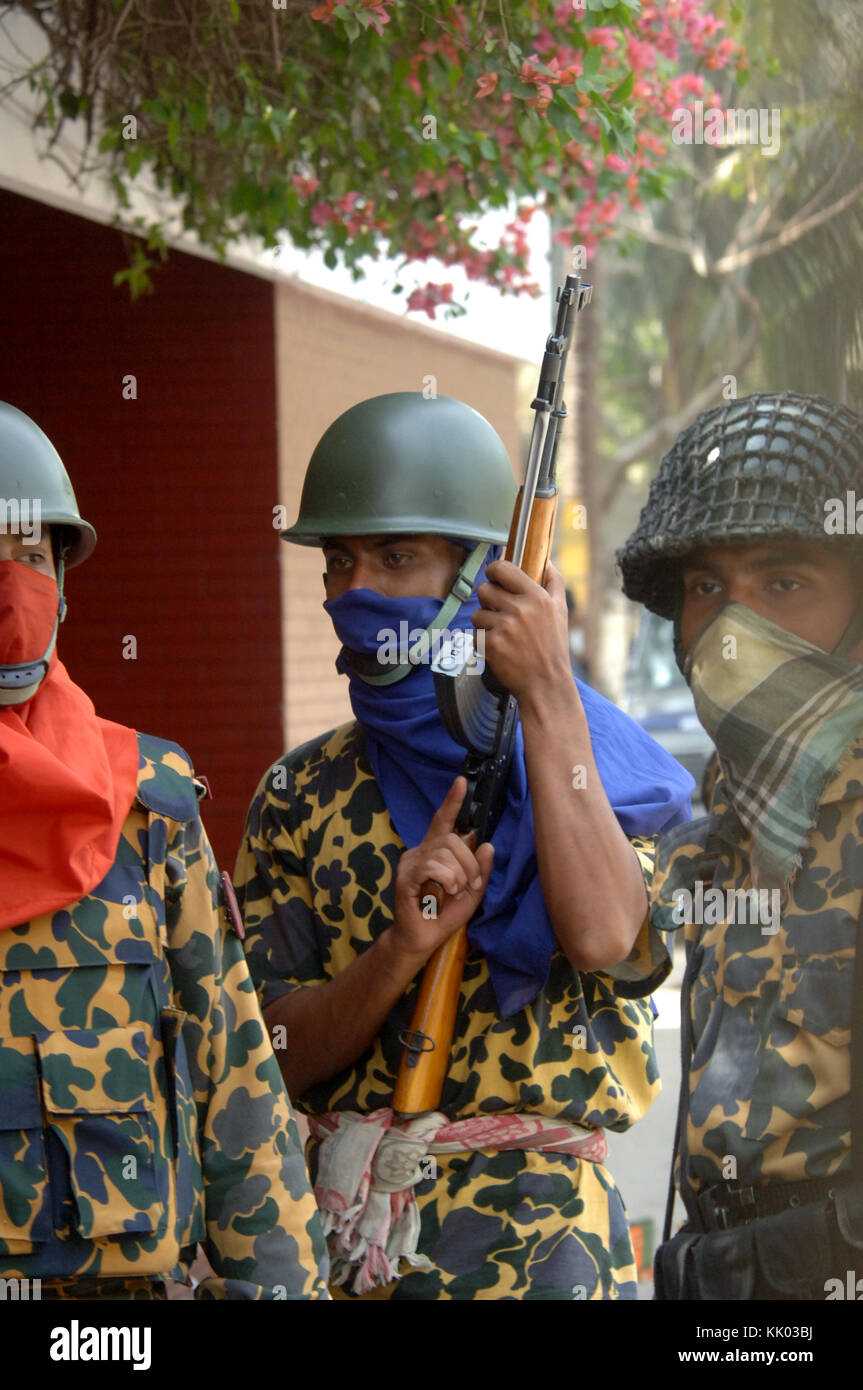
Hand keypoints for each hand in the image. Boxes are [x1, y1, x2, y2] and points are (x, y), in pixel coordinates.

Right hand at [391, 776, 493, 963]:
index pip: (443, 820)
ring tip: (455, 892)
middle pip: (452, 839)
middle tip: (469, 885)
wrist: (422, 939)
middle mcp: (420, 851)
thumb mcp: (472, 892)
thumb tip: (486, 844)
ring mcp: (410, 863)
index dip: (452, 801)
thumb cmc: (444, 914)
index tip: (461, 782)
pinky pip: (432, 866)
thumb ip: (481, 870)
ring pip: (444, 852)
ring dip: (459, 875)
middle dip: (469, 863)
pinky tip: (445, 892)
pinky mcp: (404, 877)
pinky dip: (446, 879)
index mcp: (435, 851)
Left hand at [472, 559, 571, 702]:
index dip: (494, 571)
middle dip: (488, 600)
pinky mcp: (491, 645)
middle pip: (484, 589)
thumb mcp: (561, 611)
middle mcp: (520, 609)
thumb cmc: (553, 648)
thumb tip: (546, 560)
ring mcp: (504, 627)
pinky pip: (475, 634)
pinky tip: (499, 648)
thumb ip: (554, 582)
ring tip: (502, 634)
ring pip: (477, 613)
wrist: (546, 684)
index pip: (503, 568)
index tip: (495, 578)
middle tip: (499, 612)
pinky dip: (483, 641)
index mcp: (537, 597)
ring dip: (485, 623)